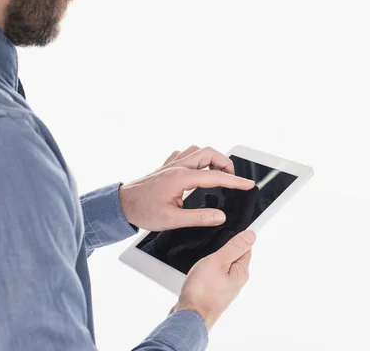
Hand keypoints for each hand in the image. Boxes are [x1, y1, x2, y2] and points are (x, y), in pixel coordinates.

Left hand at [119, 146, 254, 230]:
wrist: (121, 205)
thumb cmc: (143, 212)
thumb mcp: (172, 220)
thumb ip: (199, 218)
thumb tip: (220, 216)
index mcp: (181, 178)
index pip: (215, 176)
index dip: (235, 180)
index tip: (248, 184)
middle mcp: (177, 167)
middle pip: (209, 153)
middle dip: (225, 163)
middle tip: (232, 178)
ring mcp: (170, 164)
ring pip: (197, 150)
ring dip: (211, 158)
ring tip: (217, 173)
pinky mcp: (165, 167)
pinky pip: (184, 154)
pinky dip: (195, 158)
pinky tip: (196, 169)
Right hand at [169, 230, 255, 330]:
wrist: (188, 317)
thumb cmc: (202, 292)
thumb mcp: (218, 261)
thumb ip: (234, 247)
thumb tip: (251, 235)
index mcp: (241, 273)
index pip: (246, 248)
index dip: (237, 237)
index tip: (226, 233)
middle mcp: (235, 282)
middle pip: (234, 257)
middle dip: (224, 249)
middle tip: (213, 245)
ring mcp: (224, 289)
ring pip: (222, 267)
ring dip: (214, 260)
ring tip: (204, 259)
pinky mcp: (213, 294)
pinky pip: (213, 277)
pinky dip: (207, 271)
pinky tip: (200, 271)